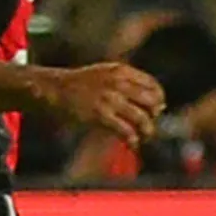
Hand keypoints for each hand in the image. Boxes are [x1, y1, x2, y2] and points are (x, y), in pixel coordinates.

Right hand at [42, 63, 165, 148]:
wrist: (56, 88)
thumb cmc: (82, 83)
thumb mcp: (106, 72)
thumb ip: (127, 81)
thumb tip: (150, 100)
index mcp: (121, 71)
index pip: (152, 85)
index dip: (159, 99)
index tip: (157, 109)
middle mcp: (119, 83)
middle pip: (151, 101)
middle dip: (154, 115)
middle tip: (150, 124)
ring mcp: (110, 99)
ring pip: (142, 118)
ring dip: (148, 130)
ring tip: (145, 137)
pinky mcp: (101, 115)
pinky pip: (126, 130)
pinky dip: (133, 140)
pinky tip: (132, 144)